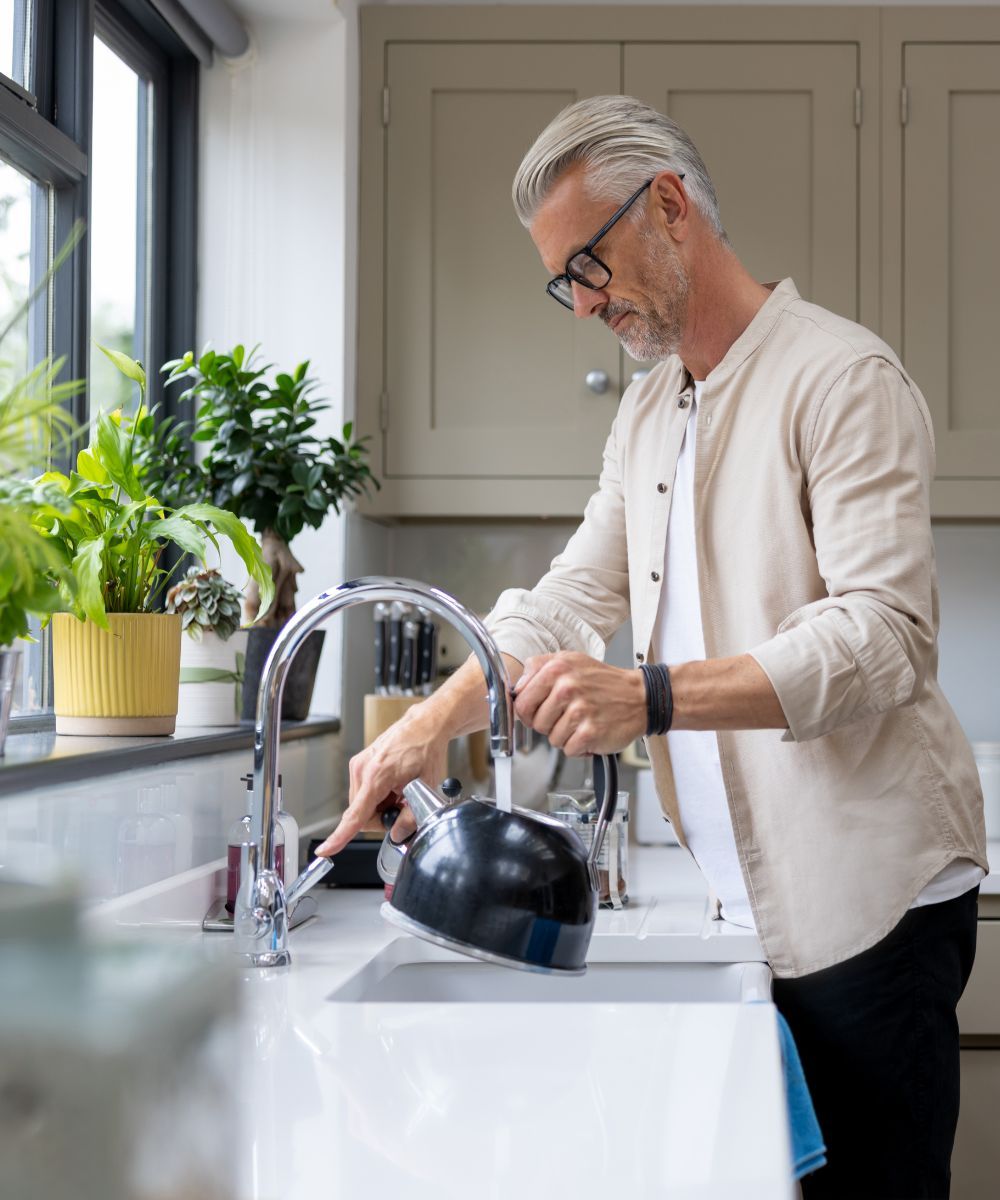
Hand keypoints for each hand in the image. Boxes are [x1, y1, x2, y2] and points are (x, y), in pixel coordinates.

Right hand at [314, 706, 448, 857]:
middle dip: (381, 818)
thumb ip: (411, 816)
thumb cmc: (425, 749)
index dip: (340, 837)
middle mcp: (361, 769)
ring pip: (362, 804)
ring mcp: (358, 766)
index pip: (355, 815)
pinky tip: (393, 785)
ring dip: (379, 806)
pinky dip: (377, 795)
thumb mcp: (425, 786)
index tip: (325, 850)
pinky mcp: (359, 764)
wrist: (423, 726)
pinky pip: (363, 792)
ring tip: (399, 791)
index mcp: (376, 776)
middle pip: (361, 814)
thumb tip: (398, 833)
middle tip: (402, 806)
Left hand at [512, 651, 645, 755]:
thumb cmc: (602, 681)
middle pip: (534, 723)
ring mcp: (579, 711)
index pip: (521, 701)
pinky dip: (579, 746)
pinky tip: (590, 732)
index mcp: (556, 668)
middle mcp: (566, 687)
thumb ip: (538, 668)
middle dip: (547, 724)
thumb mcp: (569, 661)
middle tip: (566, 715)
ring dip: (565, 735)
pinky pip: (568, 749)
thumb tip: (516, 688)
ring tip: (582, 721)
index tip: (540, 711)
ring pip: (551, 738)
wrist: (639, 697)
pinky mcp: (590, 733)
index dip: (528, 711)